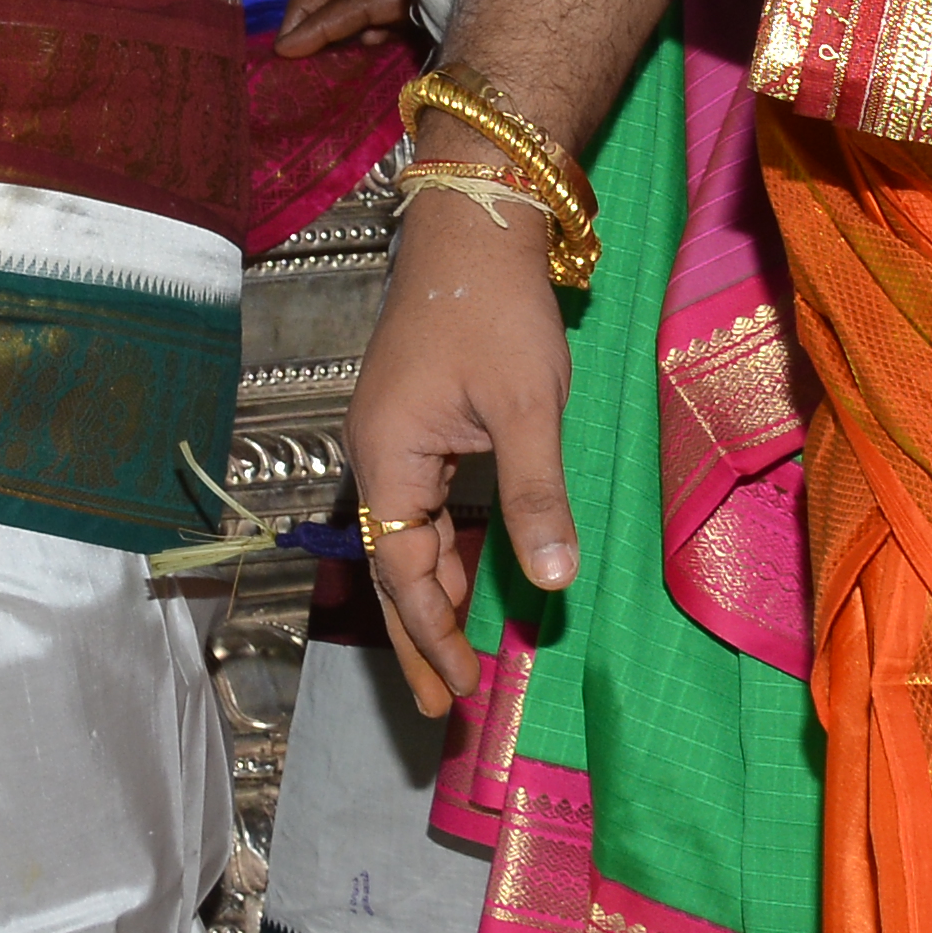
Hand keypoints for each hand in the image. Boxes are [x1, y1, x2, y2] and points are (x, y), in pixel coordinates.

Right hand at [345, 177, 578, 721]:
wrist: (473, 225)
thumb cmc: (496, 311)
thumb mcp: (528, 407)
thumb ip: (534, 496)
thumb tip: (553, 581)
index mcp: (388, 454)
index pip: (402, 567)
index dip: (432, 633)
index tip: (463, 689)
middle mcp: (378, 453)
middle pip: (391, 564)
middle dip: (417, 636)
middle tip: (442, 707)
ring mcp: (393, 439)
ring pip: (406, 538)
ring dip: (430, 598)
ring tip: (454, 661)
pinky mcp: (416, 424)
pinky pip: (421, 508)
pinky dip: (440, 553)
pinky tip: (462, 579)